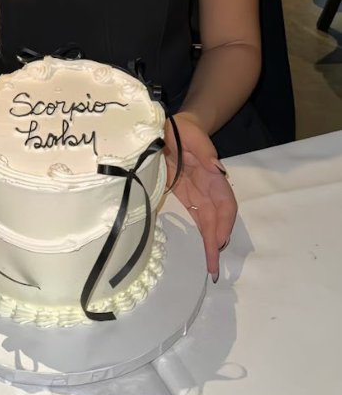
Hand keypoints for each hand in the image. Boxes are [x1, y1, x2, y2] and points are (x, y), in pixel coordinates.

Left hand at [164, 112, 235, 279]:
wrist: (169, 127)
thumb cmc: (182, 128)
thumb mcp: (190, 133)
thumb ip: (204, 149)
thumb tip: (216, 167)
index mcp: (212, 174)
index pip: (225, 202)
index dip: (224, 221)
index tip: (219, 239)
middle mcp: (208, 188)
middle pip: (217, 218)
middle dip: (217, 242)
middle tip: (214, 267)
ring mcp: (197, 193)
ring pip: (208, 223)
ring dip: (210, 244)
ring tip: (210, 267)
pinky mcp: (185, 196)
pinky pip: (196, 218)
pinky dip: (200, 235)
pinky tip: (202, 251)